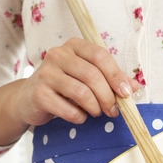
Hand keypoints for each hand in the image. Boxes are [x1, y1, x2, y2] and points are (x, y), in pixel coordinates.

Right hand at [0, 37, 138, 145]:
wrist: (28, 99)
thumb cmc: (64, 87)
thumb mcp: (87, 78)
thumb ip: (110, 79)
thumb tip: (134, 87)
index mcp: (73, 45)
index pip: (100, 55)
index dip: (116, 76)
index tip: (127, 93)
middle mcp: (57, 54)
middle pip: (92, 75)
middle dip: (107, 97)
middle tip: (113, 110)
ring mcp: (46, 73)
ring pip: (81, 93)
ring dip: (95, 108)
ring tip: (96, 113)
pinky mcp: (39, 94)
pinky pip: (69, 110)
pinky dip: (79, 117)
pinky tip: (79, 116)